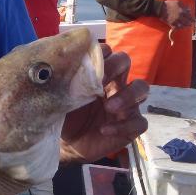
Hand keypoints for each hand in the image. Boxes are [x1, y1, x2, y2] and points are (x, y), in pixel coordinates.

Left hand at [60, 44, 148, 162]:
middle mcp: (114, 83)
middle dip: (114, 66)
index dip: (99, 53)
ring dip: (127, 96)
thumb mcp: (59, 96)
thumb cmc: (64, 114)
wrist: (68, 143)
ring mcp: (126, 103)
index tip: (86, 65)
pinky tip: (104, 130)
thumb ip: (60, 81)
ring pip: (142, 88)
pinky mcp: (131, 125)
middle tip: (99, 82)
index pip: (105, 51)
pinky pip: (139, 122)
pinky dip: (123, 126)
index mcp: (97, 72)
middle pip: (124, 60)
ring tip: (109, 107)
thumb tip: (53, 66)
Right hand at [159, 0, 194, 28]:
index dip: (192, 19)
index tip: (193, 20)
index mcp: (183, 11)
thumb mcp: (178, 2)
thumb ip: (184, 6)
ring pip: (182, 26)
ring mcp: (175, 21)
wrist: (160, 8)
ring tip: (186, 26)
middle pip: (187, 22)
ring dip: (185, 26)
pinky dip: (179, 28)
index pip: (190, 17)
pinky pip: (176, 27)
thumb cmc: (169, 4)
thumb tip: (188, 10)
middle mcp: (180, 17)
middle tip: (191, 24)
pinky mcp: (171, 23)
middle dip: (189, 24)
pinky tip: (180, 27)